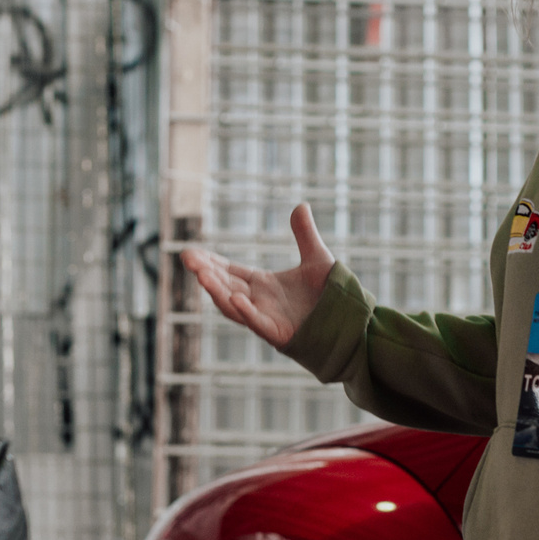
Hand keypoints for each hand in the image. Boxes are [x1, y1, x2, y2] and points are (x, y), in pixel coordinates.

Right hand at [180, 202, 337, 349]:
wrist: (350, 322)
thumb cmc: (331, 295)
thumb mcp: (317, 258)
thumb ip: (305, 234)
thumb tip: (301, 205)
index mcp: (263, 285)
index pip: (229, 272)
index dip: (210, 263)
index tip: (191, 253)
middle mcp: (259, 302)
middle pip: (225, 286)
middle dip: (206, 273)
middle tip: (188, 258)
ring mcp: (267, 319)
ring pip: (234, 306)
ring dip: (217, 292)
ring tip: (201, 276)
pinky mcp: (279, 334)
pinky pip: (258, 324)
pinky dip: (246, 312)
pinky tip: (235, 297)